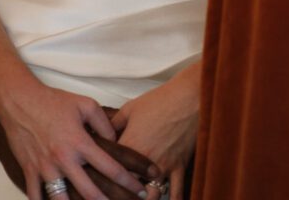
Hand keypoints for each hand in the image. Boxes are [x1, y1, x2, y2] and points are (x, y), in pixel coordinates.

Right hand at [0, 107, 158, 199]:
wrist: (20, 99)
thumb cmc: (53, 101)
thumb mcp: (85, 104)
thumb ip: (104, 123)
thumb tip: (115, 141)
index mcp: (79, 142)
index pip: (110, 167)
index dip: (129, 181)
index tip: (141, 189)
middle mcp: (64, 159)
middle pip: (90, 192)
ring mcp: (45, 168)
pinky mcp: (30, 171)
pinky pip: (37, 197)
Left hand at [112, 65, 200, 199]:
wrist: (187, 99)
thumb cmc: (159, 101)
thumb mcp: (130, 108)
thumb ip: (113, 123)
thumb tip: (101, 132)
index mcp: (130, 145)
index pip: (111, 167)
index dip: (104, 173)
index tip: (100, 175)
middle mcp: (145, 160)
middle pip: (129, 185)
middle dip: (122, 190)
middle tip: (117, 189)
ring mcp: (164, 167)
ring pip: (150, 194)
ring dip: (143, 197)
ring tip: (136, 197)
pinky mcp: (179, 168)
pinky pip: (177, 193)